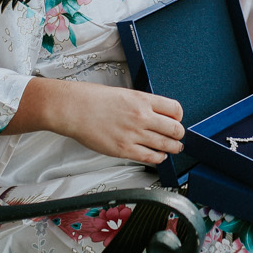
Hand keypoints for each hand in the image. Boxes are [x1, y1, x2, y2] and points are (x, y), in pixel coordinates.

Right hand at [15, 79, 185, 164]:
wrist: (74, 109)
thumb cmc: (93, 99)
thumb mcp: (124, 94)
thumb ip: (141, 104)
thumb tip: (155, 114)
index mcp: (142, 100)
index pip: (175, 109)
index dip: (178, 117)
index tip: (176, 120)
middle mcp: (142, 116)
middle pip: (175, 129)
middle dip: (178, 135)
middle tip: (177, 137)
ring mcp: (134, 134)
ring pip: (166, 145)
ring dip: (172, 148)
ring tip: (172, 149)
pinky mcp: (124, 150)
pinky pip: (150, 157)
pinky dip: (158, 158)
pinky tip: (157, 156)